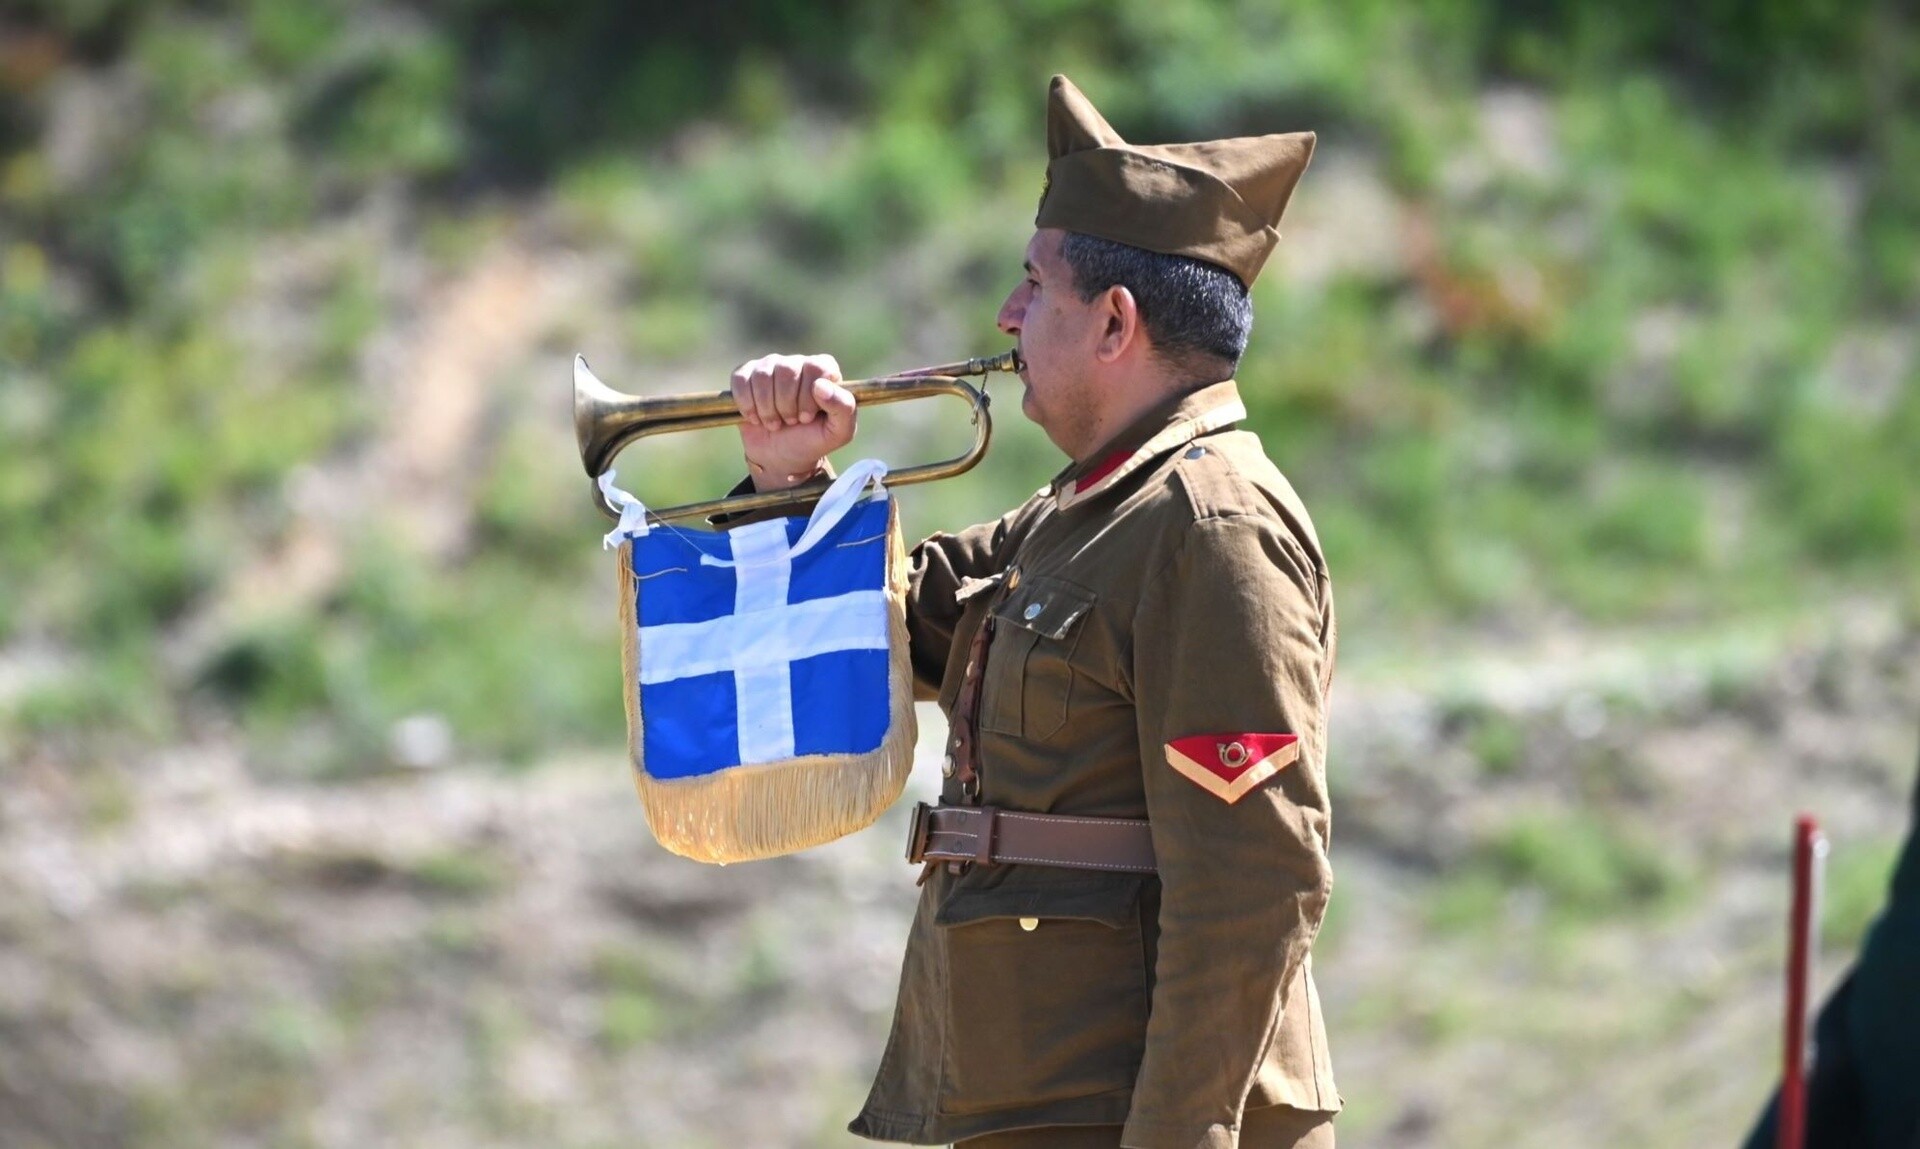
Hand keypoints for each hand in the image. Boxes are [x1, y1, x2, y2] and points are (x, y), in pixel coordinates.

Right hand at [730, 353, 856, 490]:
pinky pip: (741, 381)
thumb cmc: (812, 440)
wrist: (780, 456)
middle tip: (790, 422)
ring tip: (775, 422)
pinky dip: (747, 405)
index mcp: (824, 369)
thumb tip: (821, 386)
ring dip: (767, 409)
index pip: (816, 368)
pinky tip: (756, 417)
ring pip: (762, 376)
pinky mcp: (746, 374)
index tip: (806, 418)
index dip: (808, 397)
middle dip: (786, 406)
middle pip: (787, 371)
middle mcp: (797, 362)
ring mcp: (770, 365)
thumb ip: (844, 407)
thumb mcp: (839, 432)